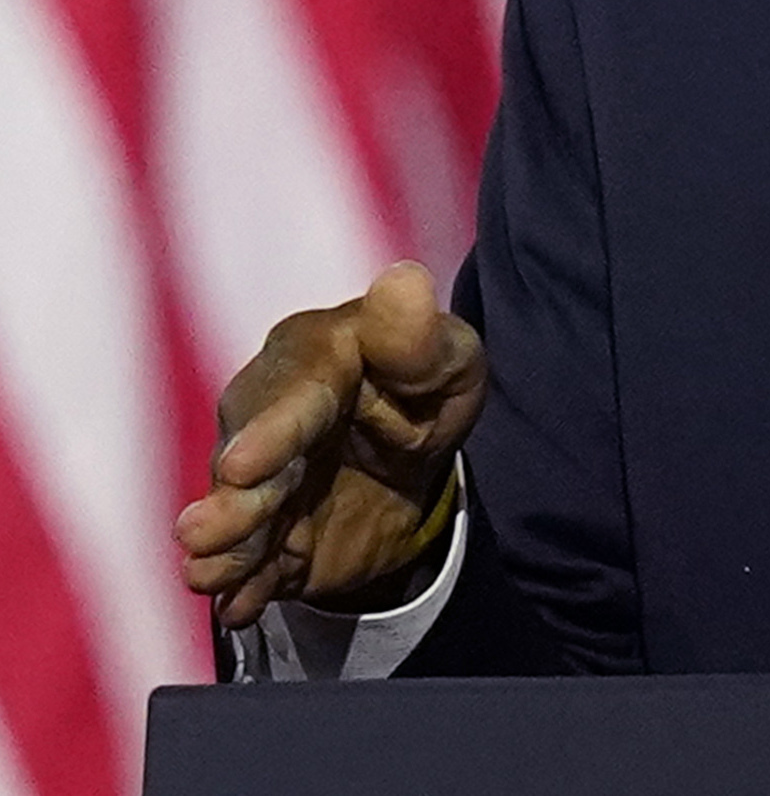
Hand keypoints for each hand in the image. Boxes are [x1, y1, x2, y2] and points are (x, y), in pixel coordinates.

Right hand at [175, 261, 486, 627]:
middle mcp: (270, 415)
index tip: (242, 467)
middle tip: (203, 536)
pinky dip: (244, 587)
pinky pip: (255, 560)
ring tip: (208, 576)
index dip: (269, 433)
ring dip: (225, 548)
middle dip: (230, 502)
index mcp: (314, 359)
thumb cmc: (428, 379)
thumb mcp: (445, 356)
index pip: (293, 397)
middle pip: (247, 461)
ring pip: (239, 516)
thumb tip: (404, 281)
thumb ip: (419, 335)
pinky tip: (239, 607)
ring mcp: (264, 477)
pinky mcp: (270, 528)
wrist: (415, 446)